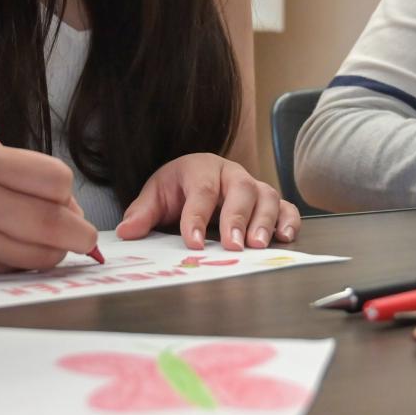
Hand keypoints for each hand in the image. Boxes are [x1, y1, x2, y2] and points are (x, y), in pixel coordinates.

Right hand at [0, 142, 97, 274]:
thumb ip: (16, 177)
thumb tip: (71, 213)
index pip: (56, 180)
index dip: (68, 194)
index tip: (62, 201)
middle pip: (54, 225)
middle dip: (78, 235)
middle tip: (79, 236)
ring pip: (37, 256)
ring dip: (52, 255)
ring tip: (41, 244)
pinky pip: (8, 272)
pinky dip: (20, 266)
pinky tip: (8, 252)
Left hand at [115, 153, 300, 249]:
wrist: (196, 176)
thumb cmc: (178, 188)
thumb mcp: (156, 196)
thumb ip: (142, 213)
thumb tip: (126, 232)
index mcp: (200, 168)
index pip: (201, 191)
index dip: (197, 217)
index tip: (194, 242)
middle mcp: (231, 174)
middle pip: (241, 190)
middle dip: (237, 218)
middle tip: (233, 244)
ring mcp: (253, 186)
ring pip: (266, 197)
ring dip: (264, 221)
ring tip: (257, 245)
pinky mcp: (268, 201)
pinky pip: (286, 207)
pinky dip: (289, 221)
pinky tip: (285, 238)